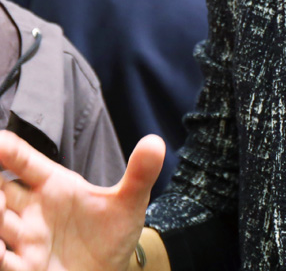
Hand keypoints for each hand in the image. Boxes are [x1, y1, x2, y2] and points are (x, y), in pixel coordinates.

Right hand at [0, 130, 163, 270]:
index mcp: (52, 185)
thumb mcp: (129, 203)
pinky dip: (0, 257)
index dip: (6, 149)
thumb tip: (156, 141)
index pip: (22, 161)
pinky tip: (1, 252)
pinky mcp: (25, 270)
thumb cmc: (111, 236)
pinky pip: (3, 262)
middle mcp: (31, 212)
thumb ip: (140, 173)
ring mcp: (25, 242)